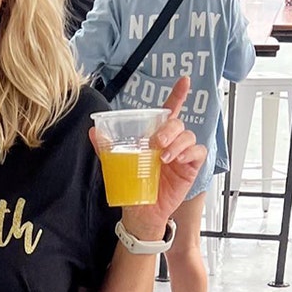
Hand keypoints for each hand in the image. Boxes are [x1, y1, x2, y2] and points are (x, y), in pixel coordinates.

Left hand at [88, 76, 206, 240]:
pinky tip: (177, 159)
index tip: (185, 80)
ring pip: (188, 136)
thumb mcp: (115, 163)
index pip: (170, 111)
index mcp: (156, 136)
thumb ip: (106, 146)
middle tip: (156, 142)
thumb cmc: (132, 184)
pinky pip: (198, 152)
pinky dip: (189, 152)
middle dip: (169, 128)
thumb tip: (93, 130)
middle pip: (178, 123)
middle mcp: (171, 142)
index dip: (178, 95)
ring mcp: (182, 154)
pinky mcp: (190, 168)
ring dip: (177, 141)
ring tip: (164, 155)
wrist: (140, 212)